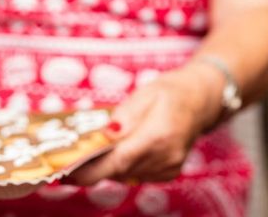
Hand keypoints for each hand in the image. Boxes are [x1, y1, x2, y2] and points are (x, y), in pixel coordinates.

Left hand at [70, 63, 222, 184]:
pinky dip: (126, 165)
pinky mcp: (169, 172)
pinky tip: (127, 149)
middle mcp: (165, 156)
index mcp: (159, 135)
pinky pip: (136, 175)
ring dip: (110, 164)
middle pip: (118, 170)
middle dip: (94, 165)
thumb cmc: (172, 92)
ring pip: (125, 174)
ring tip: (101, 148)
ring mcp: (169, 167)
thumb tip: (106, 135)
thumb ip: (125, 116)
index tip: (65, 172)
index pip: (118, 161)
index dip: (89, 170)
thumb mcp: (146, 93)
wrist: (202, 99)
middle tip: (74, 155)